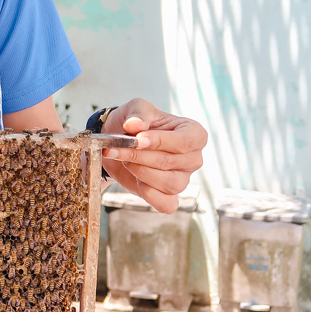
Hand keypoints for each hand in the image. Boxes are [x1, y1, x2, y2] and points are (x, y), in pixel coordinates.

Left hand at [101, 98, 206, 213]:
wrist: (118, 139)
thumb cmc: (135, 122)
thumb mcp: (136, 108)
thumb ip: (138, 114)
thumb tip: (135, 125)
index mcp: (194, 133)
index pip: (184, 141)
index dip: (160, 142)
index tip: (137, 139)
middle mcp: (193, 158)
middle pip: (170, 162)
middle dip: (138, 155)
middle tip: (116, 148)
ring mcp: (183, 178)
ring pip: (168, 184)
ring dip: (139, 172)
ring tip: (124, 159)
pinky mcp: (169, 195)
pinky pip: (166, 203)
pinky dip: (148, 194)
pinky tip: (135, 179)